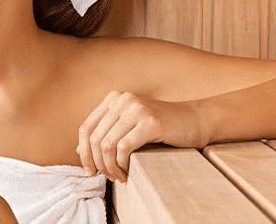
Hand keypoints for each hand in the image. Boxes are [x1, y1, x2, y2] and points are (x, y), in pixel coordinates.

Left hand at [77, 91, 208, 182]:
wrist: (195, 120)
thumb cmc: (162, 127)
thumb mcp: (130, 126)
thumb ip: (106, 133)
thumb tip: (79, 149)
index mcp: (114, 98)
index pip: (86, 128)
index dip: (83, 153)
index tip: (89, 171)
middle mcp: (123, 100)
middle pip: (94, 138)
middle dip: (98, 164)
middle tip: (108, 177)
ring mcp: (136, 109)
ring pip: (107, 145)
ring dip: (110, 167)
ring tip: (119, 176)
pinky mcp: (150, 122)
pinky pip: (124, 148)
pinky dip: (122, 164)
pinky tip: (128, 172)